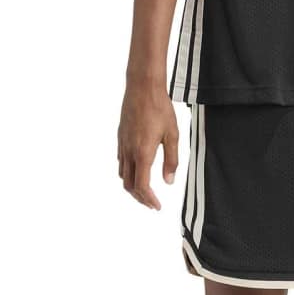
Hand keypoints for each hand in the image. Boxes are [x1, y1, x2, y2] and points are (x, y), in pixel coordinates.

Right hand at [118, 83, 180, 208]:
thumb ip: (171, 160)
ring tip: (144, 190)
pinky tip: (137, 169)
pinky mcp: (120, 137)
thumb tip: (169, 181)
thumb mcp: (172, 135)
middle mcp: (129, 151)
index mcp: (143, 153)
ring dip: (132, 186)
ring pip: (122, 174)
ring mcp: (122, 144)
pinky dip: (127, 172)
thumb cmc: (160, 109)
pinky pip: (121, 161)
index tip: (157, 206)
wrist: (142, 88)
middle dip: (140, 197)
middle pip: (129, 185)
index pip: (142, 186)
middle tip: (152, 203)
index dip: (148, 199)